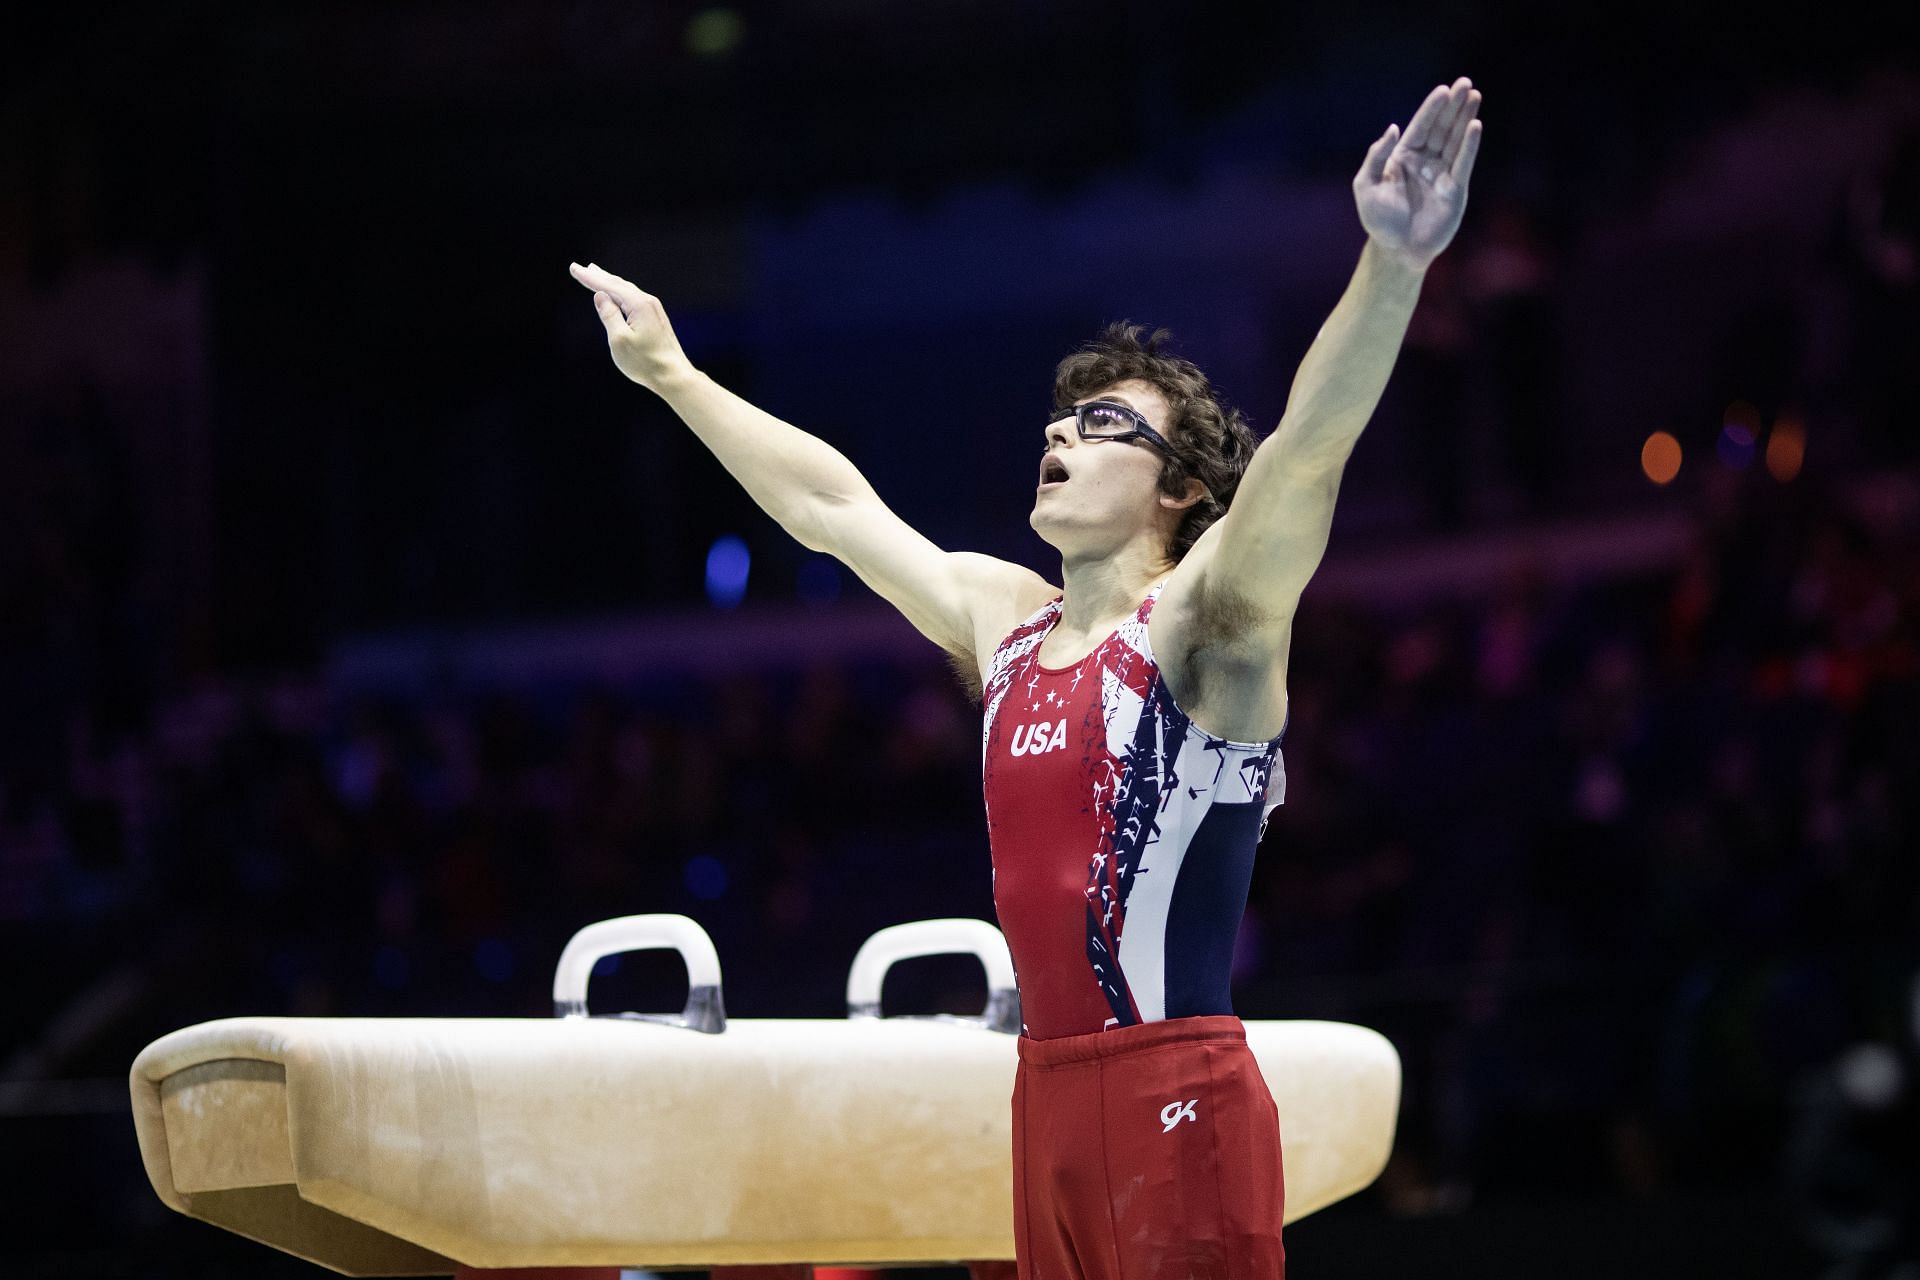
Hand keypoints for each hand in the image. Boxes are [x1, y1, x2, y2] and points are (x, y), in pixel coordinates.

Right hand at [569, 261, 692, 390]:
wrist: (674, 376)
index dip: (589, 277)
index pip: (608, 286)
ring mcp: (654, 310)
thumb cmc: (645, 362)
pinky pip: (633, 299)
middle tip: (581, 268)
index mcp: (638, 305)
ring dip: (609, 282)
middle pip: (618, 284)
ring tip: (596, 273)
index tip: (574, 268)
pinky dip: (620, 293)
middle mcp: (648, 302)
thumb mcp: (619, 339)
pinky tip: (617, 294)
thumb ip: (608, 315)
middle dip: (598, 276)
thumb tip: (600, 296)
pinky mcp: (656, 319)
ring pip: (626, 290)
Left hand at [1354, 78, 1482, 268]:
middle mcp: (1424, 162)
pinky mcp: (1455, 189)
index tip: (1443, 90)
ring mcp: (1441, 174)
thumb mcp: (1366, 186)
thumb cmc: (1379, 221)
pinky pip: (1463, 163)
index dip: (1432, 108)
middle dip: (1453, 106)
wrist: (1397, 251)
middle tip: (1465, 84)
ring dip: (1465, 118)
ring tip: (1474, 96)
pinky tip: (1475, 126)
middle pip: (1441, 128)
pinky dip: (1469, 145)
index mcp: (1403, 158)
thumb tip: (1394, 127)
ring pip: (1455, 140)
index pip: (1420, 127)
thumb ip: (1377, 157)